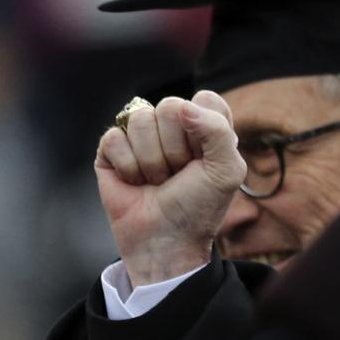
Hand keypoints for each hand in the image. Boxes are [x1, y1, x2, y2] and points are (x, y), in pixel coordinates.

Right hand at [95, 91, 246, 286]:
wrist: (165, 240)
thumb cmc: (198, 207)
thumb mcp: (227, 171)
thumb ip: (218, 131)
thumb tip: (182, 106)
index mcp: (206, 128)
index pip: (205, 100)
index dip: (205, 130)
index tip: (205, 159)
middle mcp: (174, 127)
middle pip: (170, 106)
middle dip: (177, 149)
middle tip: (179, 175)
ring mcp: (142, 136)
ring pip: (140, 120)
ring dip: (152, 160)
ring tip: (158, 181)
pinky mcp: (112, 149)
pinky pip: (114, 137)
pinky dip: (128, 166)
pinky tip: (136, 182)